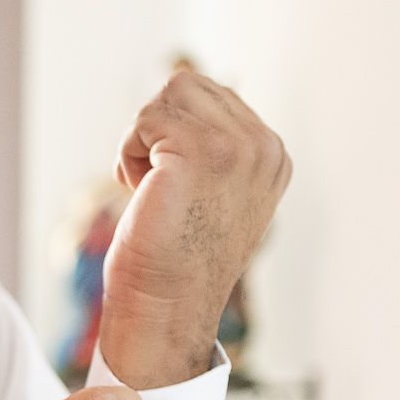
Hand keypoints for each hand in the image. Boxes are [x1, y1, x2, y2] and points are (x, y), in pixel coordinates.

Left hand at [100, 69, 290, 386]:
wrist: (165, 312)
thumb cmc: (172, 262)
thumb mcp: (208, 193)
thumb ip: (210, 145)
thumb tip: (180, 89)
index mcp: (272, 155)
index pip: (210, 95)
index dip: (173, 137)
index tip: (179, 193)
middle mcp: (264, 147)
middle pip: (186, 86)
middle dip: (158, 133)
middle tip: (162, 191)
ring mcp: (238, 147)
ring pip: (166, 96)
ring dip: (142, 143)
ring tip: (155, 193)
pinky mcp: (200, 152)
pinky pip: (143, 121)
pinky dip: (127, 158)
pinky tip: (144, 197)